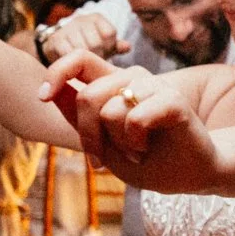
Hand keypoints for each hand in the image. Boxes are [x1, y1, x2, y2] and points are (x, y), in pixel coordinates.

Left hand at [40, 51, 217, 191]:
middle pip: (87, 96)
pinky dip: (134, 140)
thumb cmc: (151, 161)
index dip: (56, 72)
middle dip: (87, 135)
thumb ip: (80, 120)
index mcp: (115, 86)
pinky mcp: (172, 100)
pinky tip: (145, 148)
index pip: (79, 60)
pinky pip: (134, 117)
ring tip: (136, 151)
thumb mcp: (105, 146)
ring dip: (117, 142)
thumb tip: (50, 93)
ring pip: (109, 110)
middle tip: (100, 159)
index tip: (42, 96)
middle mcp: (133, 79)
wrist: (192, 175)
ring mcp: (154, 87)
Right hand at [42, 12, 126, 61]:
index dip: (109, 48)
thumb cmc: (86, 45)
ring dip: (84, 62)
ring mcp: (67, 29)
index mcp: (96, 18)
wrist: (57, 46)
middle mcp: (81, 20)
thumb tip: (127, 47)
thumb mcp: (103, 44)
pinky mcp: (55, 40)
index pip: (110, 33)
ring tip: (84, 66)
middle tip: (95, 64)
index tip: (105, 54)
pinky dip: (72, 62)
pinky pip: (68, 54)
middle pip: (96, 43)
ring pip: (82, 49)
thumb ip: (115, 46)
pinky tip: (73, 65)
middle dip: (97, 57)